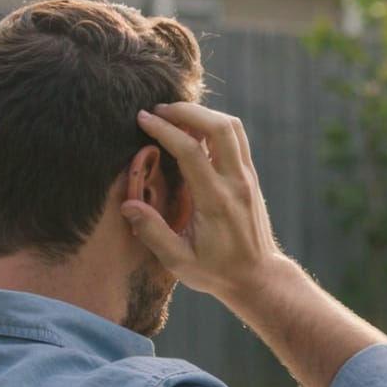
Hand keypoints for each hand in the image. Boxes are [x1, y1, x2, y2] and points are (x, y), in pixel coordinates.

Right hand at [122, 102, 279, 299]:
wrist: (258, 277)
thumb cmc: (216, 271)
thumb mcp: (179, 262)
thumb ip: (153, 232)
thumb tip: (128, 204)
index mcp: (216, 201)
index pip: (190, 151)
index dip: (164, 130)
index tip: (142, 119)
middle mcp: (236, 183)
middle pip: (219, 126)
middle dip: (186, 110)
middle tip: (158, 110)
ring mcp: (247, 178)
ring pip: (232, 127)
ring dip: (203, 113)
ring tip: (174, 116)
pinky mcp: (250, 177)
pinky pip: (236, 138)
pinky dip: (214, 124)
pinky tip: (193, 130)